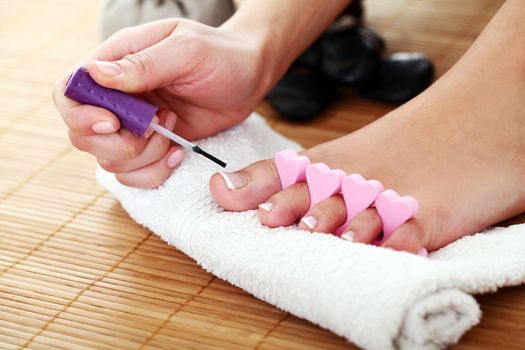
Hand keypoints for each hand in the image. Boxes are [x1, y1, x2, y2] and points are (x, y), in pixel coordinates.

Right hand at [53, 18, 266, 187]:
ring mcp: (134, 126)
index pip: (69, 91)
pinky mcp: (153, 147)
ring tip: (173, 132)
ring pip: (108, 161)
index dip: (80, 114)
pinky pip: (134, 175)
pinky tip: (177, 153)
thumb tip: (96, 74)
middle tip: (156, 129)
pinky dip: (153, 173)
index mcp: (116, 62)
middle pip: (82, 135)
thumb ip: (144, 64)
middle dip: (118, 144)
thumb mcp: (188, 50)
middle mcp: (118, 97)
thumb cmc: (222, 55)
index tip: (114, 123)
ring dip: (142, 157)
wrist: (250, 77)